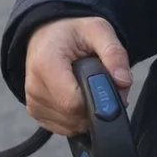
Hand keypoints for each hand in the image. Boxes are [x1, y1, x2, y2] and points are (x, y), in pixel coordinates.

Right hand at [24, 16, 131, 134]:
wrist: (47, 31)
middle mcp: (35, 86)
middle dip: (96, 105)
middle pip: (74, 116)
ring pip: (70, 125)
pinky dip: (76, 117)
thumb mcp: (98, 29)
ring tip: (88, 85)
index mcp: (46, 64)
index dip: (98, 100)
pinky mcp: (35, 112)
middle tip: (102, 83)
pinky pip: (63, 127)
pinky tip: (78, 95)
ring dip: (87, 113)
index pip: (74, 103)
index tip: (109, 86)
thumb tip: (123, 81)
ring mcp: (33, 102)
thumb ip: (114, 53)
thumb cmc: (72, 30)